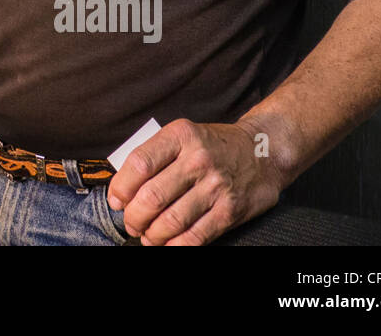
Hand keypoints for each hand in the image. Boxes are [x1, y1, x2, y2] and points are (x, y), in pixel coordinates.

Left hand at [106, 119, 284, 245]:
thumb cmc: (214, 145)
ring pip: (172, 220)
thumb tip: (123, 188)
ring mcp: (216, 186)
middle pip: (152, 196)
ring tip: (147, 236)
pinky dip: (176, 245)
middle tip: (131, 222)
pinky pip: (196, 235)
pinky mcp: (231, 210)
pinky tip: (168, 244)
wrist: (263, 151)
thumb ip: (155, 155)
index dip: (121, 187)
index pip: (139, 163)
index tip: (116, 200)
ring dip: (152, 234)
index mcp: (180, 135)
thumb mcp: (183, 135)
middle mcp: (198, 159)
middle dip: (134, 217)